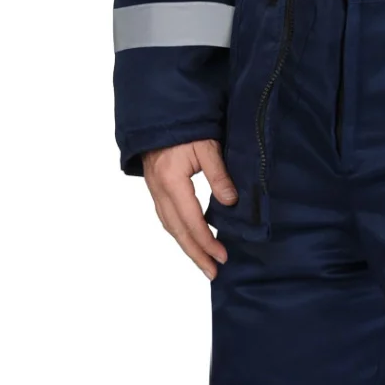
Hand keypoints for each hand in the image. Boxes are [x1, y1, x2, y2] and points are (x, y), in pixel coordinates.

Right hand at [141, 137, 236, 279]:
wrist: (159, 112)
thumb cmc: (184, 124)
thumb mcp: (207, 145)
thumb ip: (218, 174)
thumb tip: (230, 202)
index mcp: (171, 181)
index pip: (191, 220)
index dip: (207, 241)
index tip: (222, 257)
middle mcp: (159, 190)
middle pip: (177, 231)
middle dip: (195, 254)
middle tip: (212, 272)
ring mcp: (154, 189)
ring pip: (169, 226)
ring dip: (186, 246)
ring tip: (204, 262)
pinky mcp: (155, 187)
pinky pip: (166, 216)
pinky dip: (179, 232)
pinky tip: (190, 238)